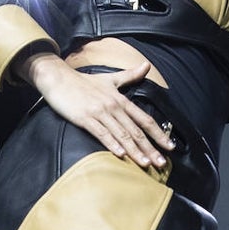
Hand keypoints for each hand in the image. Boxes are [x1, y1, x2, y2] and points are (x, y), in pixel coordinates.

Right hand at [20, 53, 173, 167]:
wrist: (59, 78)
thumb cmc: (84, 81)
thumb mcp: (110, 78)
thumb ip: (130, 75)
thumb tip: (147, 65)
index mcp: (121, 100)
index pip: (144, 119)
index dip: (158, 133)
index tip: (169, 146)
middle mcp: (114, 106)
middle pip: (136, 130)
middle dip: (150, 148)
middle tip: (162, 163)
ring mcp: (100, 113)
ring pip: (121, 134)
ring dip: (134, 151)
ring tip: (145, 164)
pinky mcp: (85, 118)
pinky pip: (101, 133)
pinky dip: (111, 144)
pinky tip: (120, 154)